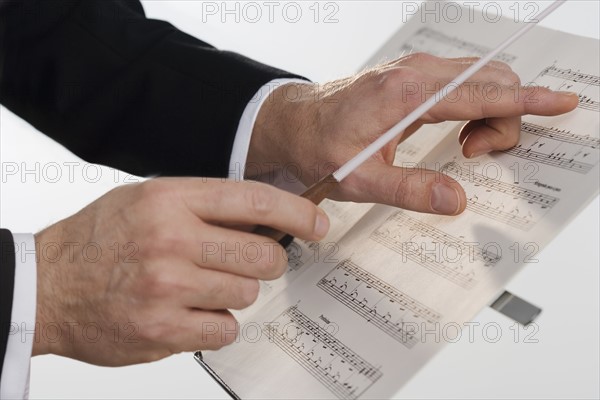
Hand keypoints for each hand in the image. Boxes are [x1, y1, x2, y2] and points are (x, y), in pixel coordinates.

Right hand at [32, 178, 328, 365]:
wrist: (46, 285)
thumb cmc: (101, 239)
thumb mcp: (149, 200)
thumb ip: (204, 207)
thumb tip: (265, 219)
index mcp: (171, 200)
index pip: (255, 200)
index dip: (297, 211)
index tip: (317, 222)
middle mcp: (171, 239)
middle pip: (264, 254)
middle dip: (268, 261)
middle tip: (253, 262)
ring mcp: (167, 286)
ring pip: (247, 293)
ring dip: (235, 292)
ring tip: (201, 286)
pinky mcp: (162, 329)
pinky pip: (225, 328)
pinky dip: (217, 322)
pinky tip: (191, 311)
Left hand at [250, 53, 578, 214]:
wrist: (293, 123)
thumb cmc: (320, 147)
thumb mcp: (360, 180)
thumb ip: (409, 191)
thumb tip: (456, 201)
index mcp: (407, 94)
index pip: (482, 93)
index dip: (526, 102)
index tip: (561, 103)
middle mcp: (416, 72)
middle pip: (491, 81)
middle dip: (504, 118)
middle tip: (475, 156)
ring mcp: (415, 69)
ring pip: (481, 79)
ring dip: (490, 113)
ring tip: (465, 150)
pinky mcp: (413, 75)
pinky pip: (463, 82)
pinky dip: (475, 105)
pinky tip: (457, 133)